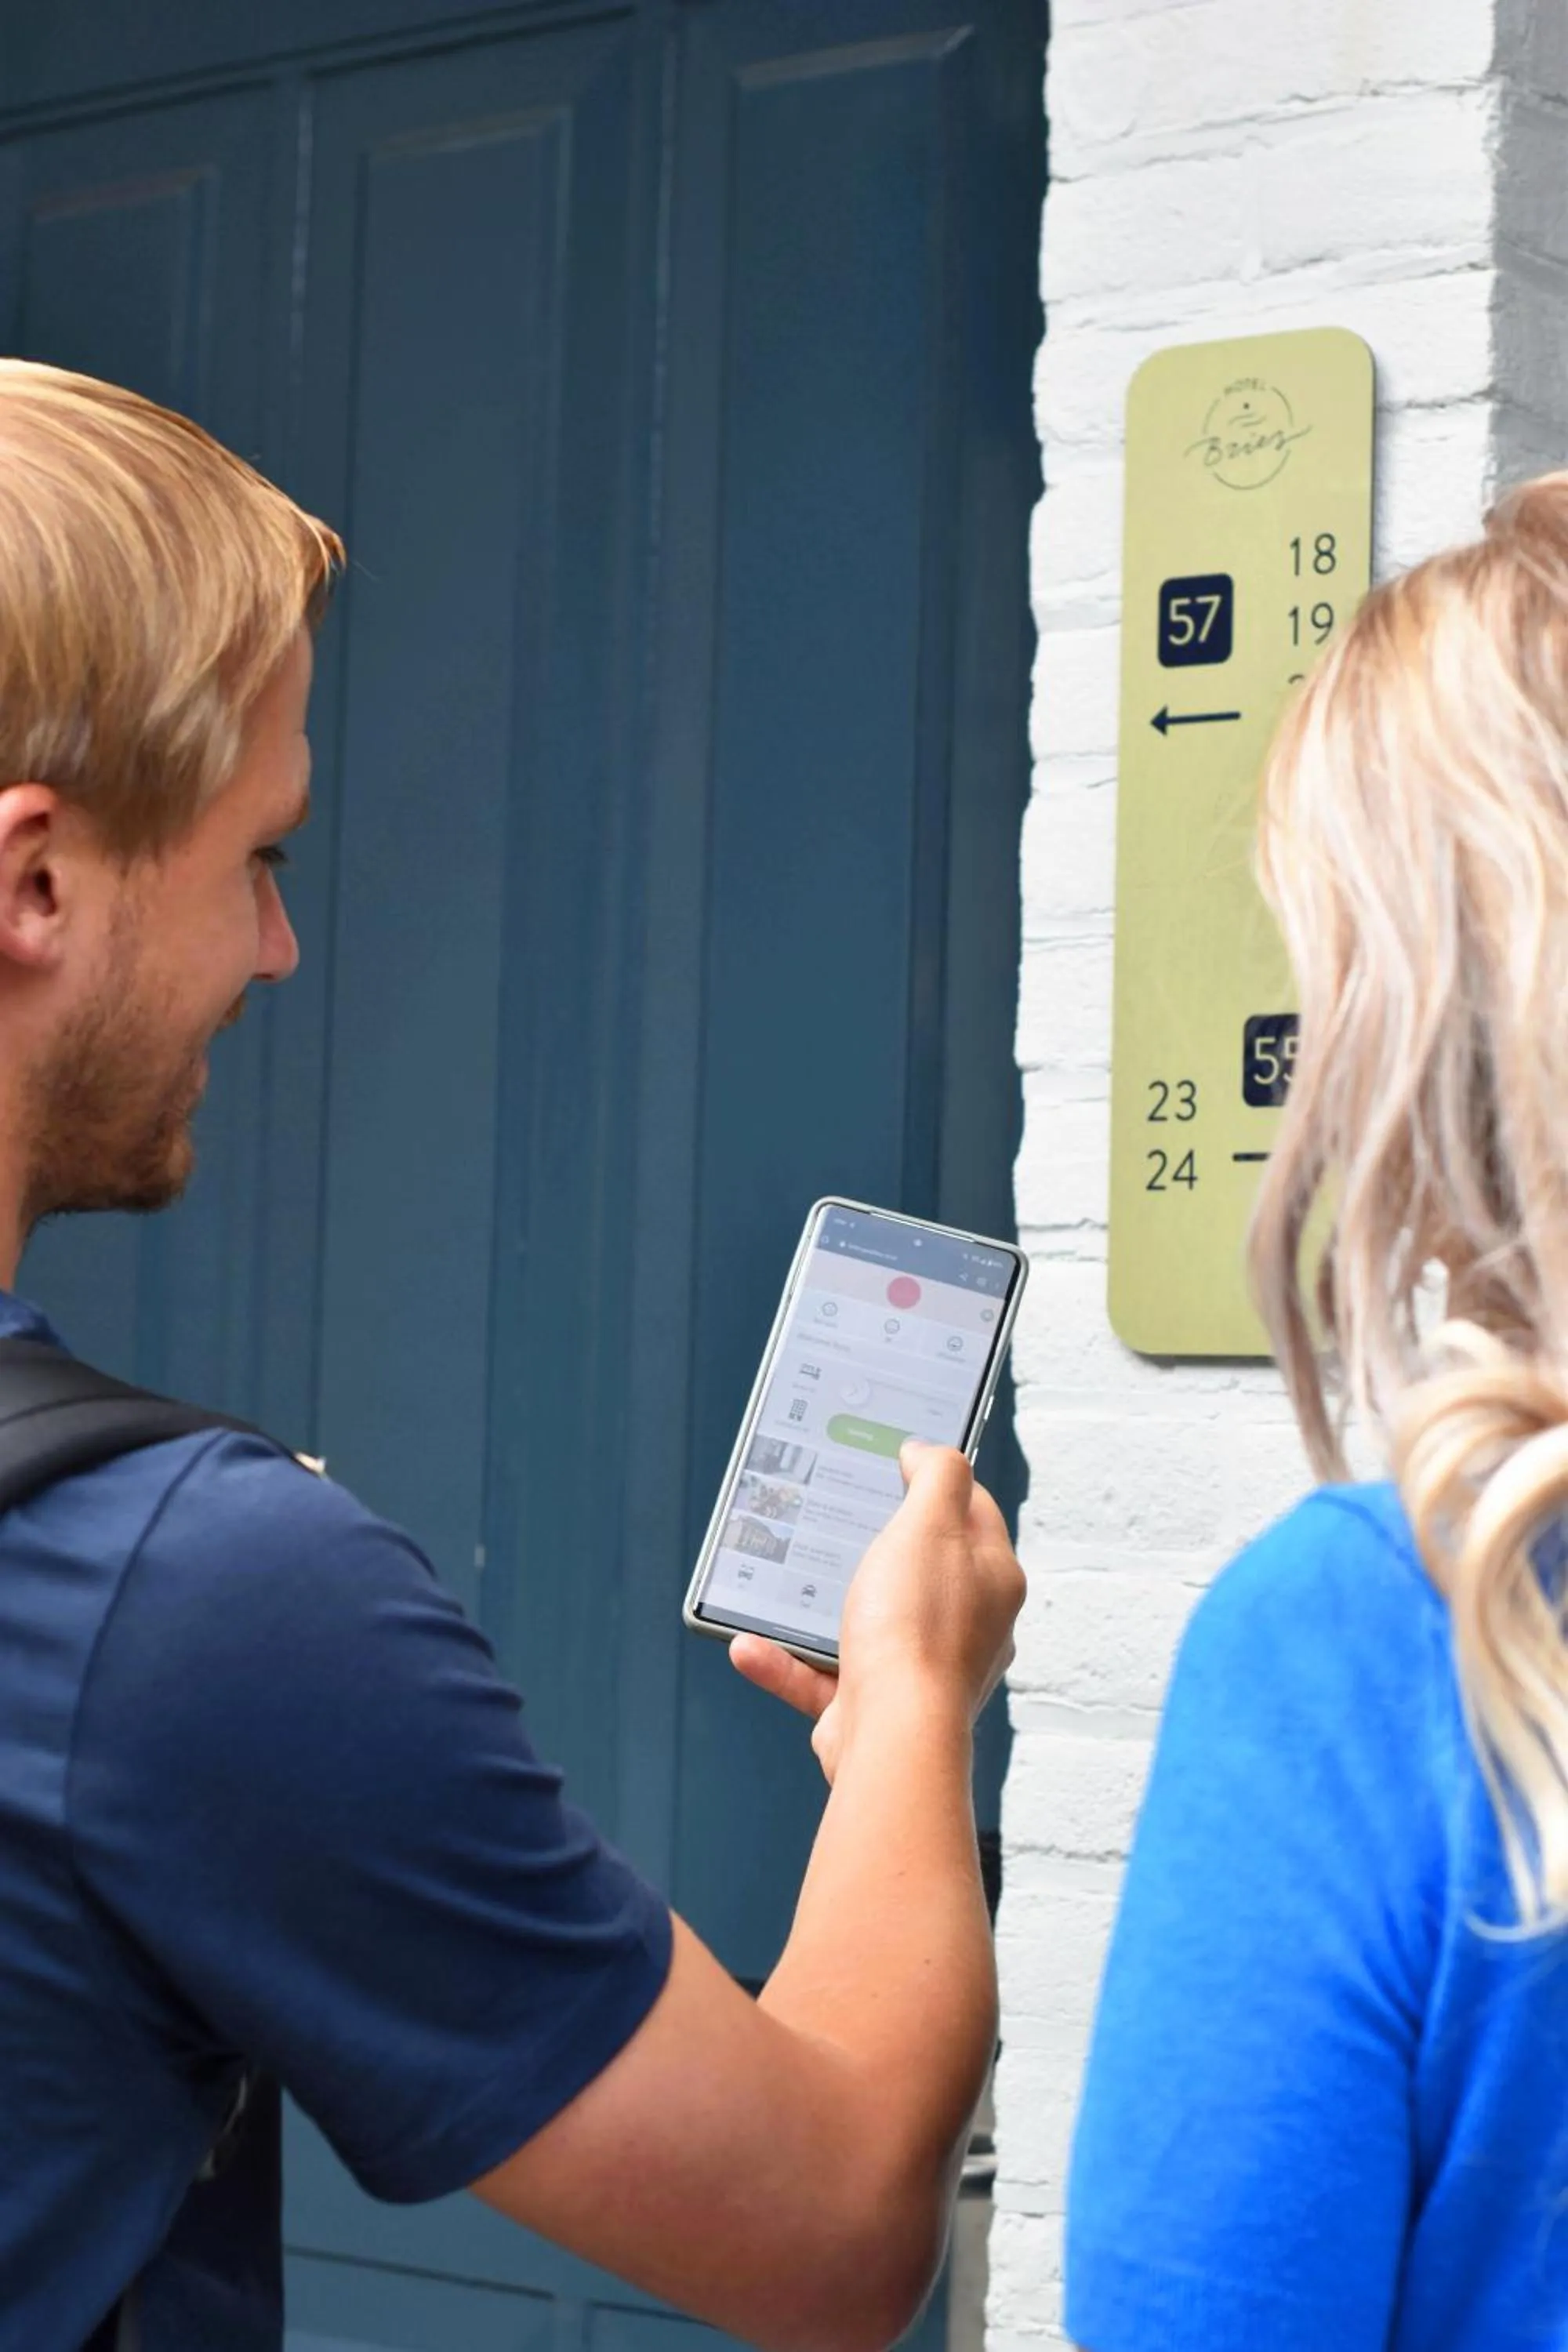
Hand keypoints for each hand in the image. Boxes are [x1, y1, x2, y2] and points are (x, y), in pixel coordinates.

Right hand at [730, 1442, 1024, 1782]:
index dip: (935, 1481)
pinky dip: (784, 1661)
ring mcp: (920, 1669)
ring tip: (779, 1578)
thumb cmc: (917, 1629)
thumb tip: (927, 1451)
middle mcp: (965, 1627)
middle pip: (918, 1566)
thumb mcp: (931, 1523)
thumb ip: (937, 1474)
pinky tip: (748, 1645)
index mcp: (992, 1579)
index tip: (896, 1460)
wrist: (893, 1736)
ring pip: (864, 1623)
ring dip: (815, 1603)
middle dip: (872, 1543)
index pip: (973, 1511)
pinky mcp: (875, 1708)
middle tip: (834, 1514)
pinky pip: (821, 1675)